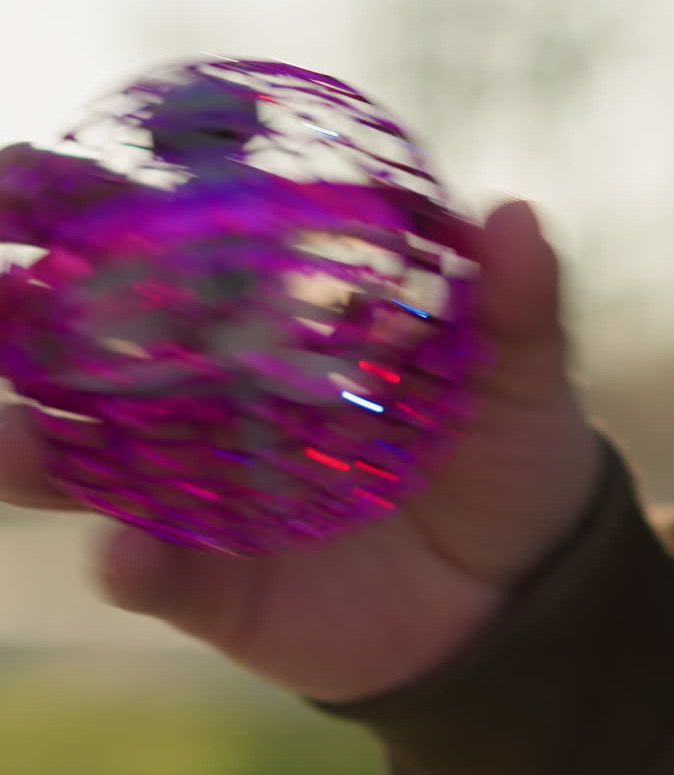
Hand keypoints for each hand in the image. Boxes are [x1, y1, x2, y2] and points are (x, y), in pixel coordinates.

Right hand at [0, 151, 600, 700]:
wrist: (515, 596)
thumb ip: (515, 309)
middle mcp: (208, 404)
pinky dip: (133, 567)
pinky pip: (154, 576)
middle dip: (20, 324)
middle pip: (86, 357)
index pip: (157, 258)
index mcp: (261, 329)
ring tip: (14, 440)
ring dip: (36, 452)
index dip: (81, 212)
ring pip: (88, 469)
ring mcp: (199, 497)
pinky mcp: (212, 587)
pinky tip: (126, 554)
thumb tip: (514, 213)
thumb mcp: (521, 383)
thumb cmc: (504, 460)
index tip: (19, 178)